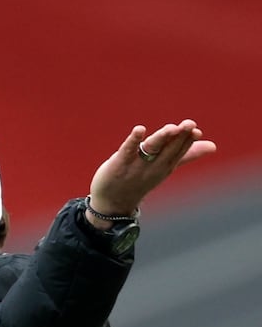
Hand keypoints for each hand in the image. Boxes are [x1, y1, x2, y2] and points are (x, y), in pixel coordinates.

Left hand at [87, 119, 216, 219]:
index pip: (179, 150)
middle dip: (179, 136)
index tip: (196, 130)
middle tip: (190, 124)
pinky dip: (134, 140)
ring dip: (162, 137)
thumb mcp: (165, 167)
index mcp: (166, 164)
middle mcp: (154, 165)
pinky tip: (139, 129)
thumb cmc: (140, 180)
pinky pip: (128, 150)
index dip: (187, 139)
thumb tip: (213, 146)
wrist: (113, 203)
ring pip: (152, 148)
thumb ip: (186, 154)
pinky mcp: (119, 163)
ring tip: (172, 127)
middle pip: (168, 148)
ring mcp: (137, 165)